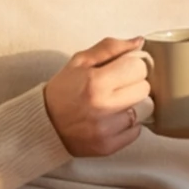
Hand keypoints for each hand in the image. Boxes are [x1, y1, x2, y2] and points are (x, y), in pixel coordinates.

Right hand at [47, 36, 149, 158]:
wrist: (43, 124)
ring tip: (113, 105)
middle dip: (133, 85)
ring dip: (131, 106)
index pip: (139, 68)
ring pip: (144, 111)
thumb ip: (110, 48)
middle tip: (117, 87)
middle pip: (144, 89)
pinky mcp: (108, 146)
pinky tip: (111, 120)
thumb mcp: (80, 62)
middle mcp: (103, 107)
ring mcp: (106, 129)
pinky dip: (127, 125)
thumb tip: (139, 42)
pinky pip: (136, 131)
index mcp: (95, 82)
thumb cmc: (62, 91)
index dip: (131, 66)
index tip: (121, 70)